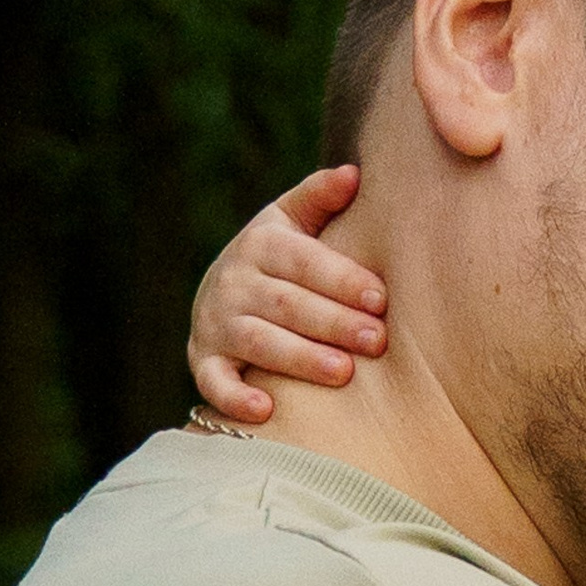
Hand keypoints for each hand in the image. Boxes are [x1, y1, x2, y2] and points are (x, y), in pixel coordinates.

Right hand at [187, 164, 389, 422]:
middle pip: (287, 304)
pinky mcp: (204, 361)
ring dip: (300, 358)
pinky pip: (214, 381)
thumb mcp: (292, 223)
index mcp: (260, 244)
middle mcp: (233, 281)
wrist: (220, 296)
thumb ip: (319, 198)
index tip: (381, 298)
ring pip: (259, 342)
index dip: (341, 279)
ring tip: (343, 372)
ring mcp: (216, 322)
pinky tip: (266, 411)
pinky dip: (235, 397)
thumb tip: (355, 174)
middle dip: (333, 322)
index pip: (304, 261)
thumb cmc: (278, 261)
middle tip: (378, 340)